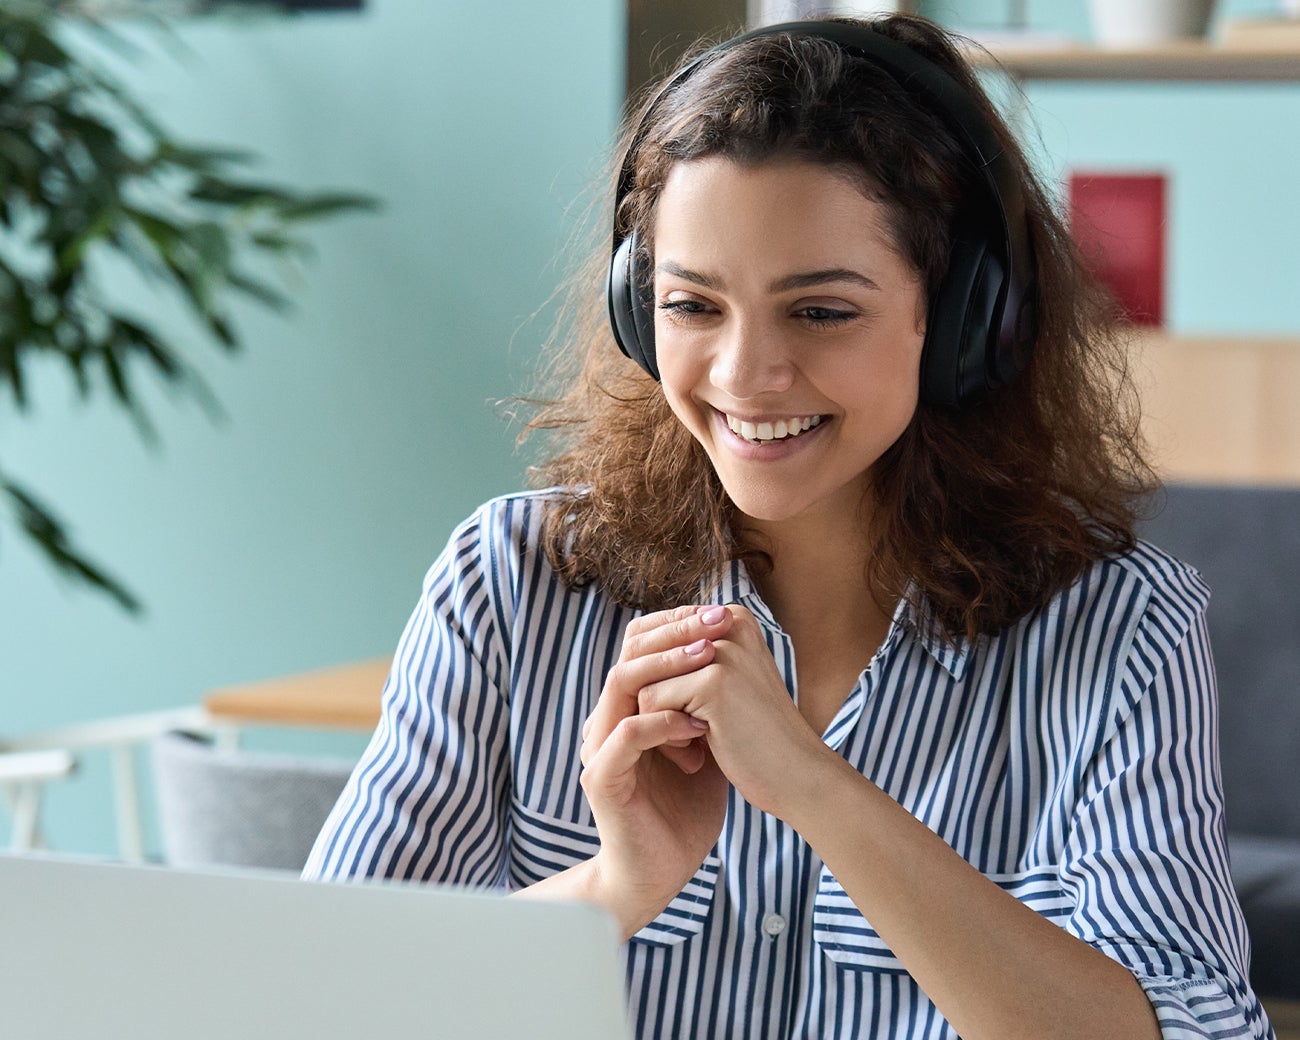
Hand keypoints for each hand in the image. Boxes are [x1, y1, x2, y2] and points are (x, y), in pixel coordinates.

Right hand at [578, 604, 733, 936]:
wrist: (660, 870)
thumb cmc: (685, 809)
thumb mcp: (705, 744)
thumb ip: (710, 702)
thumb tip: (743, 657)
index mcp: (628, 706)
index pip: (642, 644)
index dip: (679, 623)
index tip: (722, 613)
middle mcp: (607, 719)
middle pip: (629, 652)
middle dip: (676, 631)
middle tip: (717, 622)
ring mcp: (600, 747)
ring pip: (621, 683)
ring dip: (667, 667)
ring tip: (707, 660)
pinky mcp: (602, 778)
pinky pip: (627, 734)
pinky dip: (663, 723)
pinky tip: (698, 727)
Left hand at [637, 605, 831, 819]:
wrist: (797, 776)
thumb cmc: (756, 735)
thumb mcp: (723, 683)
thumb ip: (686, 657)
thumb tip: (630, 642)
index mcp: (732, 616)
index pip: (658, 636)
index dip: (659, 681)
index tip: (688, 714)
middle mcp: (728, 622)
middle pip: (647, 657)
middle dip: (655, 700)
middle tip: (683, 735)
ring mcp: (722, 650)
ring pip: (643, 680)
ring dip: (657, 720)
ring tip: (692, 744)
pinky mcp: (713, 682)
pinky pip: (651, 703)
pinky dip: (665, 736)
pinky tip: (696, 754)